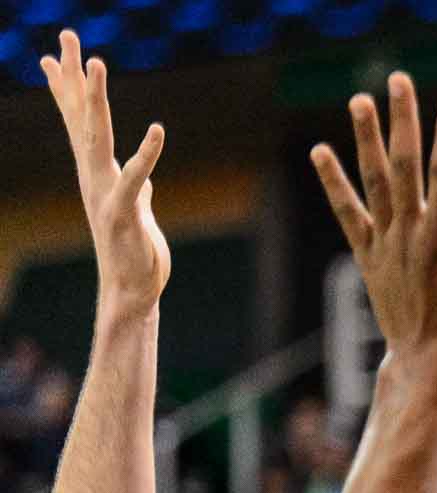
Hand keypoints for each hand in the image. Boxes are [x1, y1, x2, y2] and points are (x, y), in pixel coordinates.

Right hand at [41, 31, 168, 317]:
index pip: (79, 122)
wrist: (131, 291)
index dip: (68, 88)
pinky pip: (135, 178)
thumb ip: (138, 190)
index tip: (57, 54)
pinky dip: (147, 155)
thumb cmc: (135, 253)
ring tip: (96, 63)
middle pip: (82, 117)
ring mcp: (105, 192)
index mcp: (97, 173)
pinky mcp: (124, 213)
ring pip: (98, 137)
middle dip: (74, 76)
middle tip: (68, 36)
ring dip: (95, 99)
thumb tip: (144, 179)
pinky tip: (157, 130)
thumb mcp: (138, 211)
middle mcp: (94, 176)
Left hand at [310, 73, 436, 369]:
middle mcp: (410, 233)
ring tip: (359, 100)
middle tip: (400, 80)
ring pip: (373, 181)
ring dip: (366, 139)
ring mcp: (385, 242)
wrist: (424, 362)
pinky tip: (320, 153)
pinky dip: (334, 183)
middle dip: (403, 120)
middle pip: (404, 165)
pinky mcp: (368, 254)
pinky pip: (348, 212)